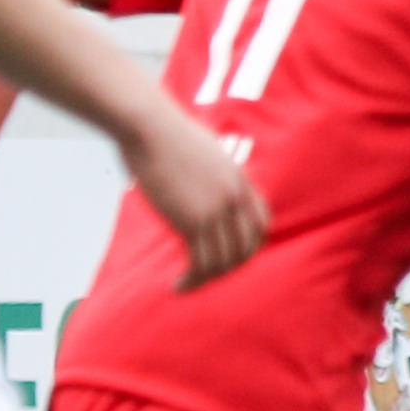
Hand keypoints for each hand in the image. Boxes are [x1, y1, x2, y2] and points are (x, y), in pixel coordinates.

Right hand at [125, 105, 267, 287]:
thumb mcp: (203, 151)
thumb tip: (201, 181)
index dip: (249, 243)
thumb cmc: (165, 133)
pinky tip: (177, 285)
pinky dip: (191, 279)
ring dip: (206, 279)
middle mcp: (234, 197)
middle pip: (246, 247)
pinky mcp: (192, 220)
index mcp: (240, 180)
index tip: (229, 253)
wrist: (148, 125)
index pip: (261, 223)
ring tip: (187, 285)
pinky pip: (201, 262)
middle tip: (206, 275)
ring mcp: (215, 210)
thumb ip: (212, 172)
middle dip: (229, 267)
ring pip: (224, 261)